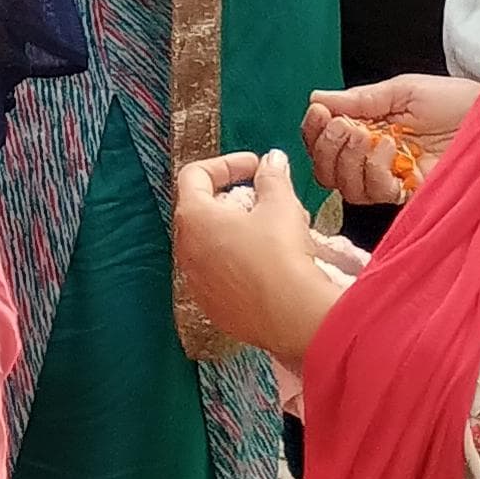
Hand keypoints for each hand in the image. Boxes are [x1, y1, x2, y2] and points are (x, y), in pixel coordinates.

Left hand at [169, 151, 345, 368]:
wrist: (293, 316)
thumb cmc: (281, 255)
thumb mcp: (280, 206)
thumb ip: (272, 178)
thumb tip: (272, 162)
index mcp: (193, 218)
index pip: (195, 175)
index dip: (227, 164)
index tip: (256, 167)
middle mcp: (186, 250)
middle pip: (203, 212)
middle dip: (236, 200)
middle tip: (269, 202)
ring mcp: (197, 283)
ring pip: (214, 247)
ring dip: (241, 233)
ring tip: (277, 234)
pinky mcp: (215, 308)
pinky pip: (224, 277)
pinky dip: (243, 265)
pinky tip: (273, 267)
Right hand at [301, 72, 479, 207]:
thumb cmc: (457, 100)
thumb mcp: (404, 91)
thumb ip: (361, 99)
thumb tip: (317, 99)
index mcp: (369, 129)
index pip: (325, 141)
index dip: (314, 132)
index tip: (318, 113)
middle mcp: (375, 158)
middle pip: (327, 169)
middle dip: (325, 147)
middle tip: (343, 126)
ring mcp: (392, 178)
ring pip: (346, 186)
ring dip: (346, 159)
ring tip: (366, 135)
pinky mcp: (411, 195)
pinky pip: (376, 193)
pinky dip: (373, 170)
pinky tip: (389, 149)